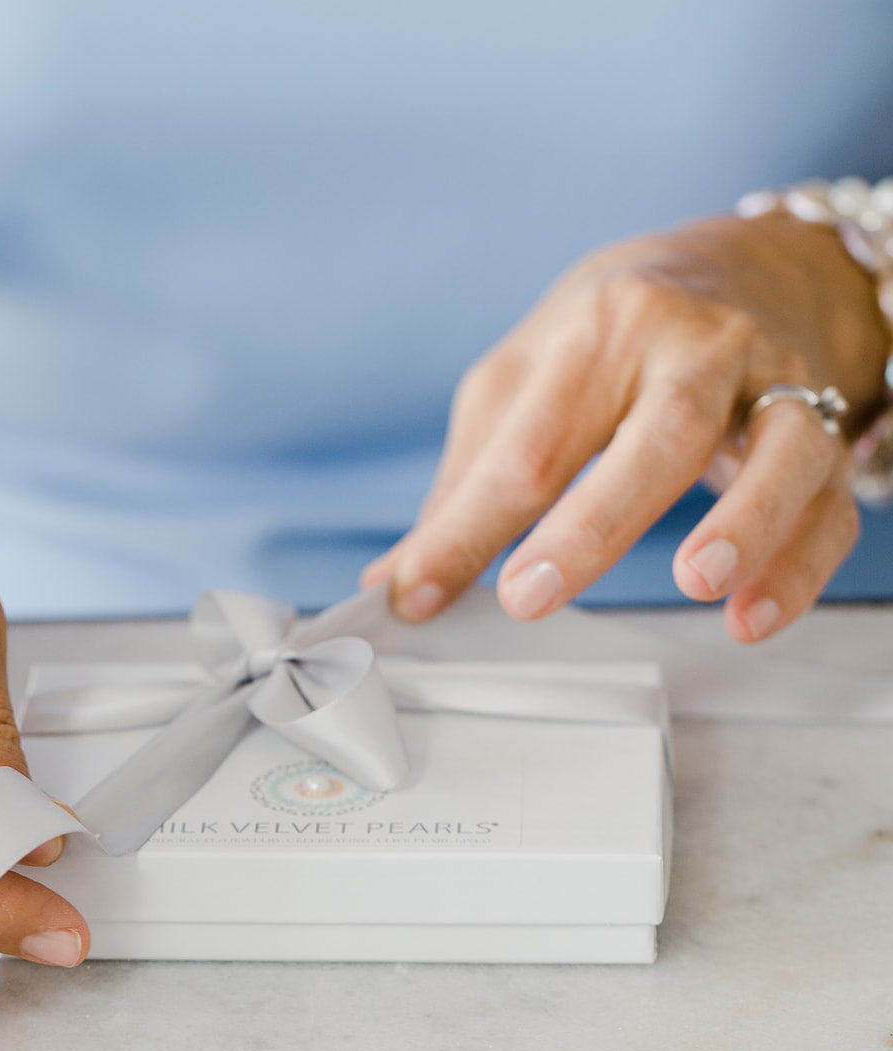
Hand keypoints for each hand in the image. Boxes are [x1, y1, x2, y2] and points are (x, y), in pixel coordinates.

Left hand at [363, 213, 888, 641]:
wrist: (752, 263)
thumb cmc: (615, 334)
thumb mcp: (524, 378)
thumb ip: (465, 482)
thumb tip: (394, 579)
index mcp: (596, 332)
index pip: (523, 448)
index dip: (464, 530)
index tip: (412, 596)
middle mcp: (691, 347)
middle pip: (651, 438)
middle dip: (588, 525)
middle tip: (526, 596)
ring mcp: (772, 383)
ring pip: (777, 452)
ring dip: (745, 522)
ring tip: (695, 582)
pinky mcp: (827, 425)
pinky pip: (827, 501)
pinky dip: (800, 561)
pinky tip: (751, 616)